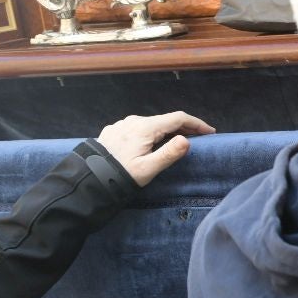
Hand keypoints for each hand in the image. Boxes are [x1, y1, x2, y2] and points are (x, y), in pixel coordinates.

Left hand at [95, 111, 214, 186]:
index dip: (196, 123)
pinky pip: (138, 128)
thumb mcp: (148, 169)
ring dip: (166, 130)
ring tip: (175, 142)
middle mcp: (134, 121)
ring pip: (151, 123)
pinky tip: (150, 144)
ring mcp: (122, 124)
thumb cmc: (121, 175)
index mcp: (145, 127)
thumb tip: (187, 140)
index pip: (178, 118)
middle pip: (165, 120)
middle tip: (197, 139)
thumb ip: (169, 153)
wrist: (88, 178)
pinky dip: (150, 133)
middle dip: (183, 127)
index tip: (210, 132)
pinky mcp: (113, 131)